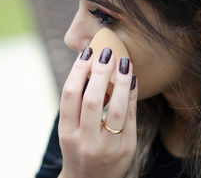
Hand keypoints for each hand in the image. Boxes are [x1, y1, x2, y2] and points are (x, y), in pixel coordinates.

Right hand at [58, 47, 137, 177]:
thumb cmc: (78, 148)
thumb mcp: (69, 130)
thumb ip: (77, 105)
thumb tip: (90, 67)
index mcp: (67, 132)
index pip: (70, 95)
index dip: (78, 70)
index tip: (87, 53)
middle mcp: (85, 140)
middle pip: (92, 100)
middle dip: (100, 72)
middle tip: (107, 52)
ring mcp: (107, 146)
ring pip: (115, 108)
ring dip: (120, 81)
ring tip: (124, 62)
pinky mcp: (126, 148)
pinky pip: (131, 117)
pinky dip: (131, 95)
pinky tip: (132, 79)